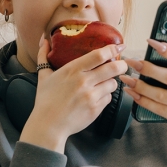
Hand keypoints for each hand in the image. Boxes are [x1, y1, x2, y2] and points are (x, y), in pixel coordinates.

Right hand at [20, 38, 127, 152]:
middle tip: (122, 64)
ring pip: (113, 84)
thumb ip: (43, 56)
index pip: (99, 55)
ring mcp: (91, 96)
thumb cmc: (45, 101)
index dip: (112, 49)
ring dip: (111, 82)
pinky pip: (108, 98)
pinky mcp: (96, 109)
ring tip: (104, 83)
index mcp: (72, 70)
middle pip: (113, 68)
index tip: (118, 46)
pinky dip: (105, 96)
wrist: (48, 126)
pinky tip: (97, 96)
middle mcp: (84, 82)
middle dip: (121, 65)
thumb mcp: (43, 76)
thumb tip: (43, 40)